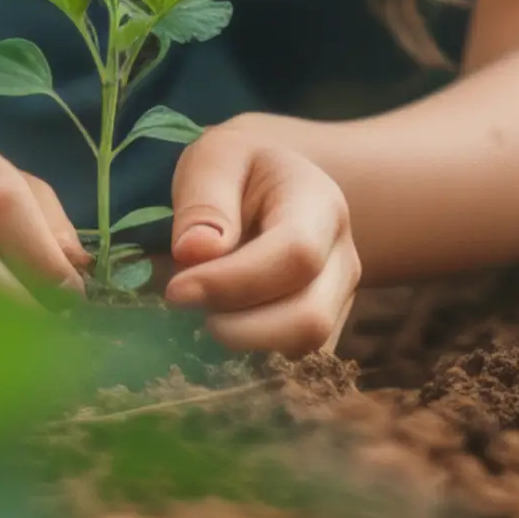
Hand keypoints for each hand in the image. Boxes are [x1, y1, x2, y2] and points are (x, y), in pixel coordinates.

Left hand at [164, 117, 357, 355]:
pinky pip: (295, 358)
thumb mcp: (215, 159)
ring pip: (305, 346)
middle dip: (239, 328)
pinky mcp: (326, 326)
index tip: (176, 291)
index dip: (234, 282)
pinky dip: (254, 353)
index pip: (294, 255)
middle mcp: (342, 256)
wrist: (277, 184)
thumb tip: (194, 253)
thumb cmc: (241, 169)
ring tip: (206, 306)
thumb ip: (204, 200)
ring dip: (244, 341)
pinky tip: (225, 320)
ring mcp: (340, 296)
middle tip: (187, 304)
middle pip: (309, 317)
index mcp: (319, 203)